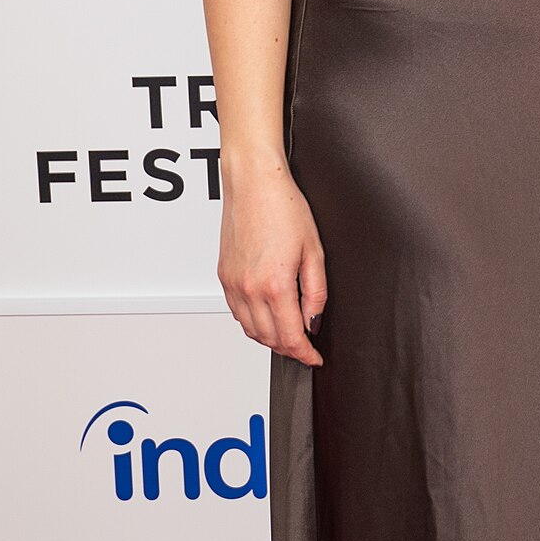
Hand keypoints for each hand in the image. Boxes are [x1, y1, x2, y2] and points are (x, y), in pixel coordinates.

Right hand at [219, 159, 326, 366]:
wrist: (253, 183)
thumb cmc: (284, 207)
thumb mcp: (314, 251)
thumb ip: (315, 292)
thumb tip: (313, 321)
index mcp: (274, 285)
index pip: (290, 336)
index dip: (305, 353)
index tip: (315, 357)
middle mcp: (248, 289)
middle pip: (268, 339)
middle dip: (289, 349)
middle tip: (306, 348)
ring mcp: (232, 283)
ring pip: (249, 330)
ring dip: (270, 339)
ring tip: (288, 335)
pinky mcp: (224, 275)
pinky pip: (236, 313)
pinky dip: (252, 323)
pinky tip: (266, 317)